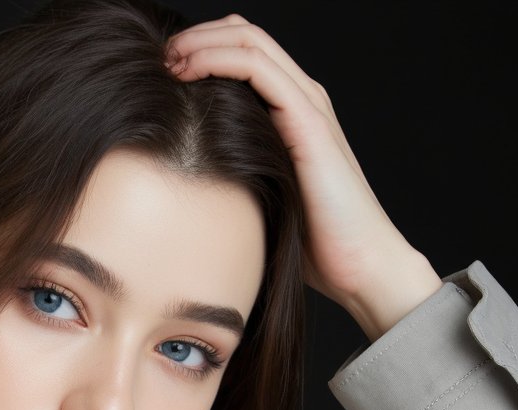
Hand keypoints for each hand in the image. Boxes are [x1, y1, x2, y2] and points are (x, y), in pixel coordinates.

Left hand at [165, 15, 442, 340]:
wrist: (359, 266)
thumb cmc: (309, 246)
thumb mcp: (258, 201)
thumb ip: (233, 177)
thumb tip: (181, 183)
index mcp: (289, 114)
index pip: (244, 55)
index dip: (202, 49)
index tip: (161, 71)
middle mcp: (301, 100)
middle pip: (244, 37)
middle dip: (196, 37)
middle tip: (158, 56)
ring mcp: (307, 106)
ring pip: (250, 43)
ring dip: (202, 42)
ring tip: (167, 58)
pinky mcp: (308, 121)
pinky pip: (259, 71)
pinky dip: (220, 60)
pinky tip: (189, 72)